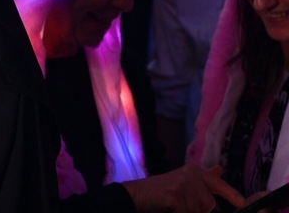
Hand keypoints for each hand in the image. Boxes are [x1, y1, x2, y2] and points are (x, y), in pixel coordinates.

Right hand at [122, 164, 244, 212]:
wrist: (135, 195)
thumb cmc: (160, 193)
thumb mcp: (183, 183)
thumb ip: (203, 179)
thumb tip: (220, 169)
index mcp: (194, 171)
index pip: (217, 183)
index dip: (231, 194)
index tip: (241, 202)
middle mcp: (191, 174)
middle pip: (209, 205)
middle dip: (197, 210)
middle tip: (177, 203)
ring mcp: (183, 184)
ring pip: (198, 211)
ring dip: (186, 212)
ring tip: (171, 205)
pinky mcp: (176, 195)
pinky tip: (168, 207)